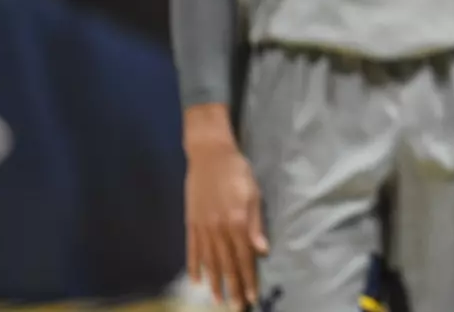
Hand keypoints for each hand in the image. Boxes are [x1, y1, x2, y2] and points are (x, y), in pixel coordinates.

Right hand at [184, 139, 267, 309]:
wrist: (209, 156)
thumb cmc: (238, 172)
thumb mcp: (253, 194)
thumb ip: (255, 224)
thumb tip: (261, 250)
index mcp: (236, 222)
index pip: (244, 257)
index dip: (248, 278)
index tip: (252, 297)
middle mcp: (218, 229)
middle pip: (226, 264)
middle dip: (233, 287)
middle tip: (236, 308)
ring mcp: (202, 228)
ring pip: (209, 261)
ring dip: (214, 282)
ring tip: (218, 300)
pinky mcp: (191, 223)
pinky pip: (192, 250)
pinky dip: (194, 266)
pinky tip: (197, 280)